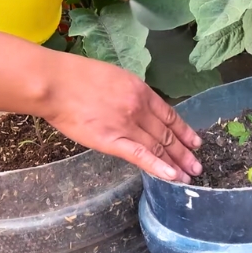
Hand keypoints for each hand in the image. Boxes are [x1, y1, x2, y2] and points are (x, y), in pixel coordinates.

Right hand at [42, 56, 202, 182]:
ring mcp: (127, 126)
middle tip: (197, 165)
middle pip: (167, 134)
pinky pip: (140, 156)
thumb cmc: (77, 76)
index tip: (196, 142)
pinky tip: (172, 176)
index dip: (185, 131)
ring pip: (157, 147)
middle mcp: (139, 109)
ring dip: (176, 163)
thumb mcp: (114, 77)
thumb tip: (139, 108)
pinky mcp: (111, 141)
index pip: (170, 116)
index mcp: (141, 91)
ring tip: (188, 175)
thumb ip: (130, 93)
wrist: (55, 83)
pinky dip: (158, 166)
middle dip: (184, 152)